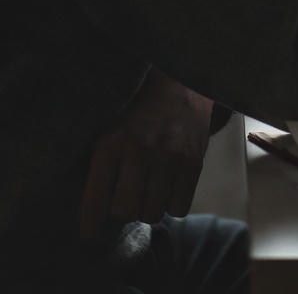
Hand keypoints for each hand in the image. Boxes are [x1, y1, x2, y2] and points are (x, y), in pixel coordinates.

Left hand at [79, 68, 212, 240]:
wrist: (180, 82)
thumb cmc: (138, 113)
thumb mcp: (109, 129)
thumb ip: (98, 166)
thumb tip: (88, 212)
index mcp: (111, 142)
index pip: (95, 201)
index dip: (91, 224)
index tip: (91, 231)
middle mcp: (139, 149)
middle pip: (125, 212)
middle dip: (124, 211)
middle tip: (127, 198)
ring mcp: (169, 155)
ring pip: (153, 213)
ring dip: (149, 208)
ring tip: (149, 190)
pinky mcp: (193, 160)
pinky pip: (179, 208)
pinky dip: (173, 204)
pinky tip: (169, 188)